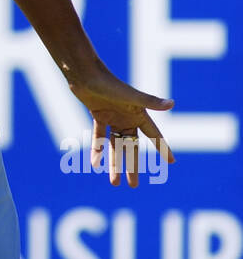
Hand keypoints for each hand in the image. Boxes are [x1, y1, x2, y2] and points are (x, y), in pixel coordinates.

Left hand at [68, 63, 174, 188]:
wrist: (85, 73)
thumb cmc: (109, 82)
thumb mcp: (130, 96)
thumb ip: (150, 102)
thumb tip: (172, 104)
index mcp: (139, 113)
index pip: (154, 135)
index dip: (163, 149)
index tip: (172, 163)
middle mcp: (128, 117)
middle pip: (132, 147)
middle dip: (133, 166)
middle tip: (134, 185)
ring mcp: (113, 116)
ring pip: (115, 145)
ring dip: (114, 163)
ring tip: (115, 183)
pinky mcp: (99, 114)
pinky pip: (99, 136)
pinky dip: (97, 149)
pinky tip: (95, 164)